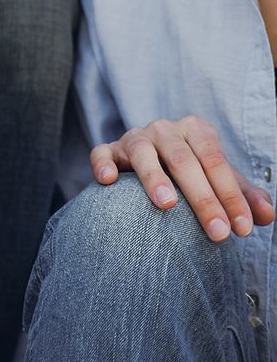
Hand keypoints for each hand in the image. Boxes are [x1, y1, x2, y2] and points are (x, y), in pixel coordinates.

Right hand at [91, 116, 276, 241]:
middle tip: (218, 233)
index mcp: (196, 130)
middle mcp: (165, 129)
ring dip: (154, 178)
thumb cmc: (195, 173)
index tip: (242, 229)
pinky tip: (108, 181)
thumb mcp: (222, 181)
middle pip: (184, 160)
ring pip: (143, 153)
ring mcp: (135, 137)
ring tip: (167, 205)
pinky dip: (103, 164)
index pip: (216, 162)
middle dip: (204, 199)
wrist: (157, 159)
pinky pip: (102, 153)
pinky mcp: (110, 149)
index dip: (232, 196)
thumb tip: (268, 215)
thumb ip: (245, 196)